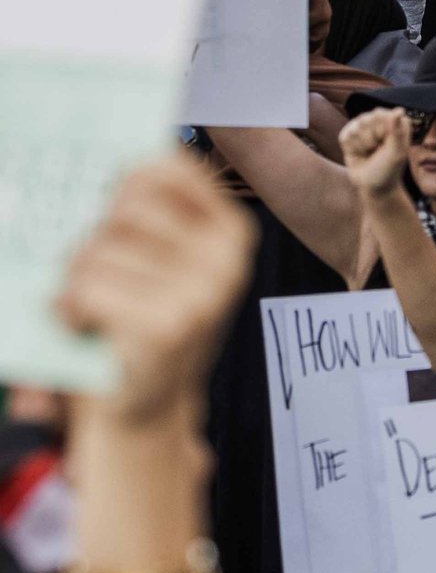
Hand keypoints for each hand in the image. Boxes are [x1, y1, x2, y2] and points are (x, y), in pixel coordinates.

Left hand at [51, 153, 253, 422]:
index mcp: (230, 231)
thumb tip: (112, 163)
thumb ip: (150, 214)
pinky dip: (67, 308)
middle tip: (92, 272)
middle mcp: (226, 259)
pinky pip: (88, 288)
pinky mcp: (166, 329)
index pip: (166, 169)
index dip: (122, 183)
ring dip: (74, 280)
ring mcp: (202, 295)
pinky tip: (80, 325)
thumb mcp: (162, 261)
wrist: (145, 408)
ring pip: (98, 250)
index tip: (107, 208)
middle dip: (92, 238)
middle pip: (125, 209)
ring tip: (86, 307)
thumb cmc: (141, 320)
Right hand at [337, 107, 412, 198]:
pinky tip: (360, 154)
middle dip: (371, 140)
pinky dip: (352, 149)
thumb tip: (399, 110)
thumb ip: (397, 131)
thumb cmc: (389, 169)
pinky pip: (345, 137)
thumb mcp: (396, 153)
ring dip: (362, 146)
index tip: (387, 144)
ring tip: (370, 152)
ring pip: (355, 128)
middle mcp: (379, 119)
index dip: (382, 132)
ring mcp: (363, 125)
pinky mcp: (349, 134)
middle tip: (378, 150)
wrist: (374, 186)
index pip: (382, 115)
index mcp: (396, 120)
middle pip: (366, 120)